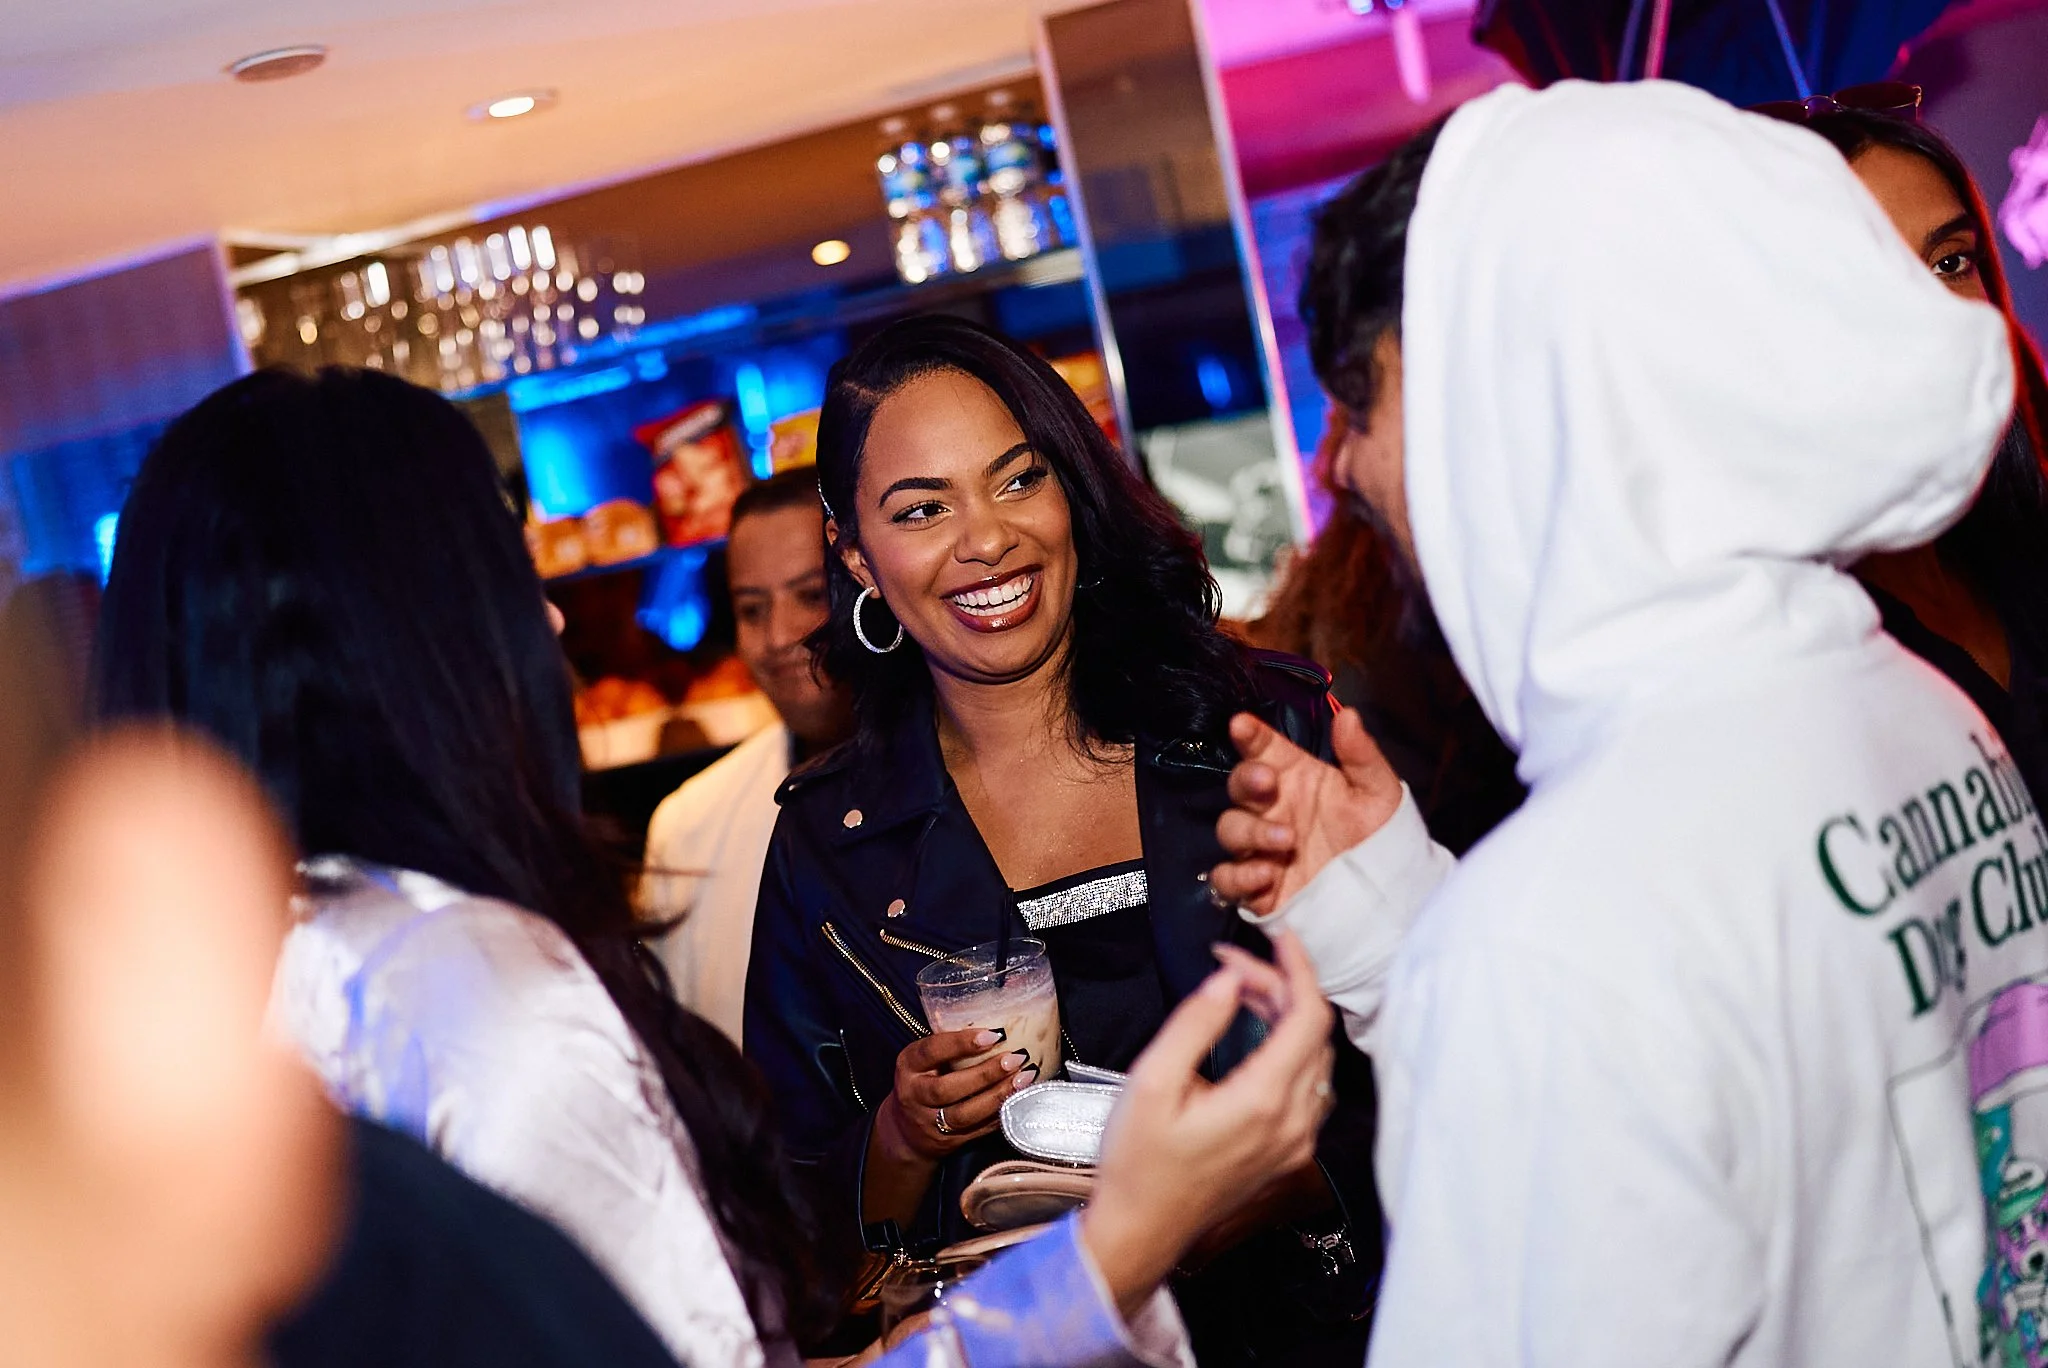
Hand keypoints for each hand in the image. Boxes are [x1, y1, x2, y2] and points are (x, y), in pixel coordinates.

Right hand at [874, 1029, 1037, 1165]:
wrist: (905, 1132)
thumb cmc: (923, 1082)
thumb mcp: (924, 1060)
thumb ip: (950, 1047)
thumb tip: (998, 1024)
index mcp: (908, 1066)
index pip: (932, 1051)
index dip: (962, 1043)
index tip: (994, 1035)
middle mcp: (914, 1095)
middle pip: (948, 1088)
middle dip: (986, 1073)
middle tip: (1016, 1058)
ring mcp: (929, 1123)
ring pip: (965, 1113)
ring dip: (998, 1095)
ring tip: (1024, 1079)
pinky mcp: (947, 1143)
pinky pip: (977, 1130)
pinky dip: (1000, 1115)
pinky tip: (1019, 1100)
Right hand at [1080, 931, 1335, 1318]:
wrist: (1142, 1229)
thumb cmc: (1138, 1162)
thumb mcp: (1152, 1081)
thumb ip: (1195, 1023)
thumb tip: (1231, 980)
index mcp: (1262, 1101)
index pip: (1308, 1016)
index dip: (1298, 967)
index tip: (1278, 936)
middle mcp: (1292, 1122)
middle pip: (1314, 1032)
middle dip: (1281, 987)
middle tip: (1232, 969)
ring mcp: (1295, 1142)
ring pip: (1316, 1059)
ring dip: (1288, 1017)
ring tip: (1241, 996)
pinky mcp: (1288, 1152)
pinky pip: (1309, 1087)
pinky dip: (1291, 1050)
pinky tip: (1255, 1038)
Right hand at [1211, 707, 1402, 916]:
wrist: (1389, 897)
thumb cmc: (1382, 838)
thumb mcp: (1378, 792)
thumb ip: (1360, 754)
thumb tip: (1347, 714)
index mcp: (1297, 779)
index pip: (1264, 749)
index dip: (1249, 735)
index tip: (1241, 724)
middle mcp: (1273, 811)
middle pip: (1238, 786)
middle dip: (1245, 780)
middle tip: (1267, 782)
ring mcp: (1261, 849)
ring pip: (1229, 830)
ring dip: (1250, 831)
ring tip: (1287, 840)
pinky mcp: (1257, 889)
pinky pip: (1227, 879)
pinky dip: (1238, 876)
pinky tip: (1266, 874)